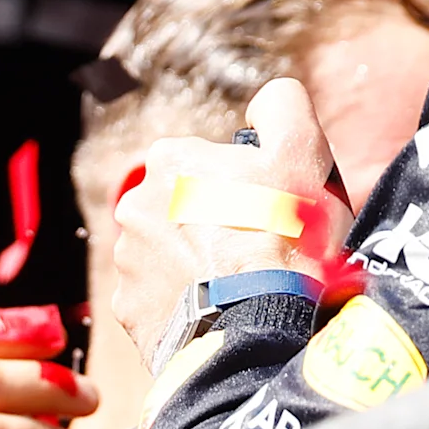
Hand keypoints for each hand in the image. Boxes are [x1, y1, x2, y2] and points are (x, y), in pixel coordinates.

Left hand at [105, 77, 341, 375]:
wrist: (255, 326)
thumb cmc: (281, 238)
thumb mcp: (300, 153)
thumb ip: (283, 106)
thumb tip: (267, 101)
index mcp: (169, 161)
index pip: (210, 166)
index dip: (246, 187)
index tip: (270, 211)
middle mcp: (134, 204)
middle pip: (187, 209)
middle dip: (216, 225)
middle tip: (258, 251)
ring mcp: (128, 260)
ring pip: (171, 254)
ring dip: (198, 264)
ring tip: (240, 286)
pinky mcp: (129, 308)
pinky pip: (160, 299)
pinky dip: (186, 303)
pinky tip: (218, 311)